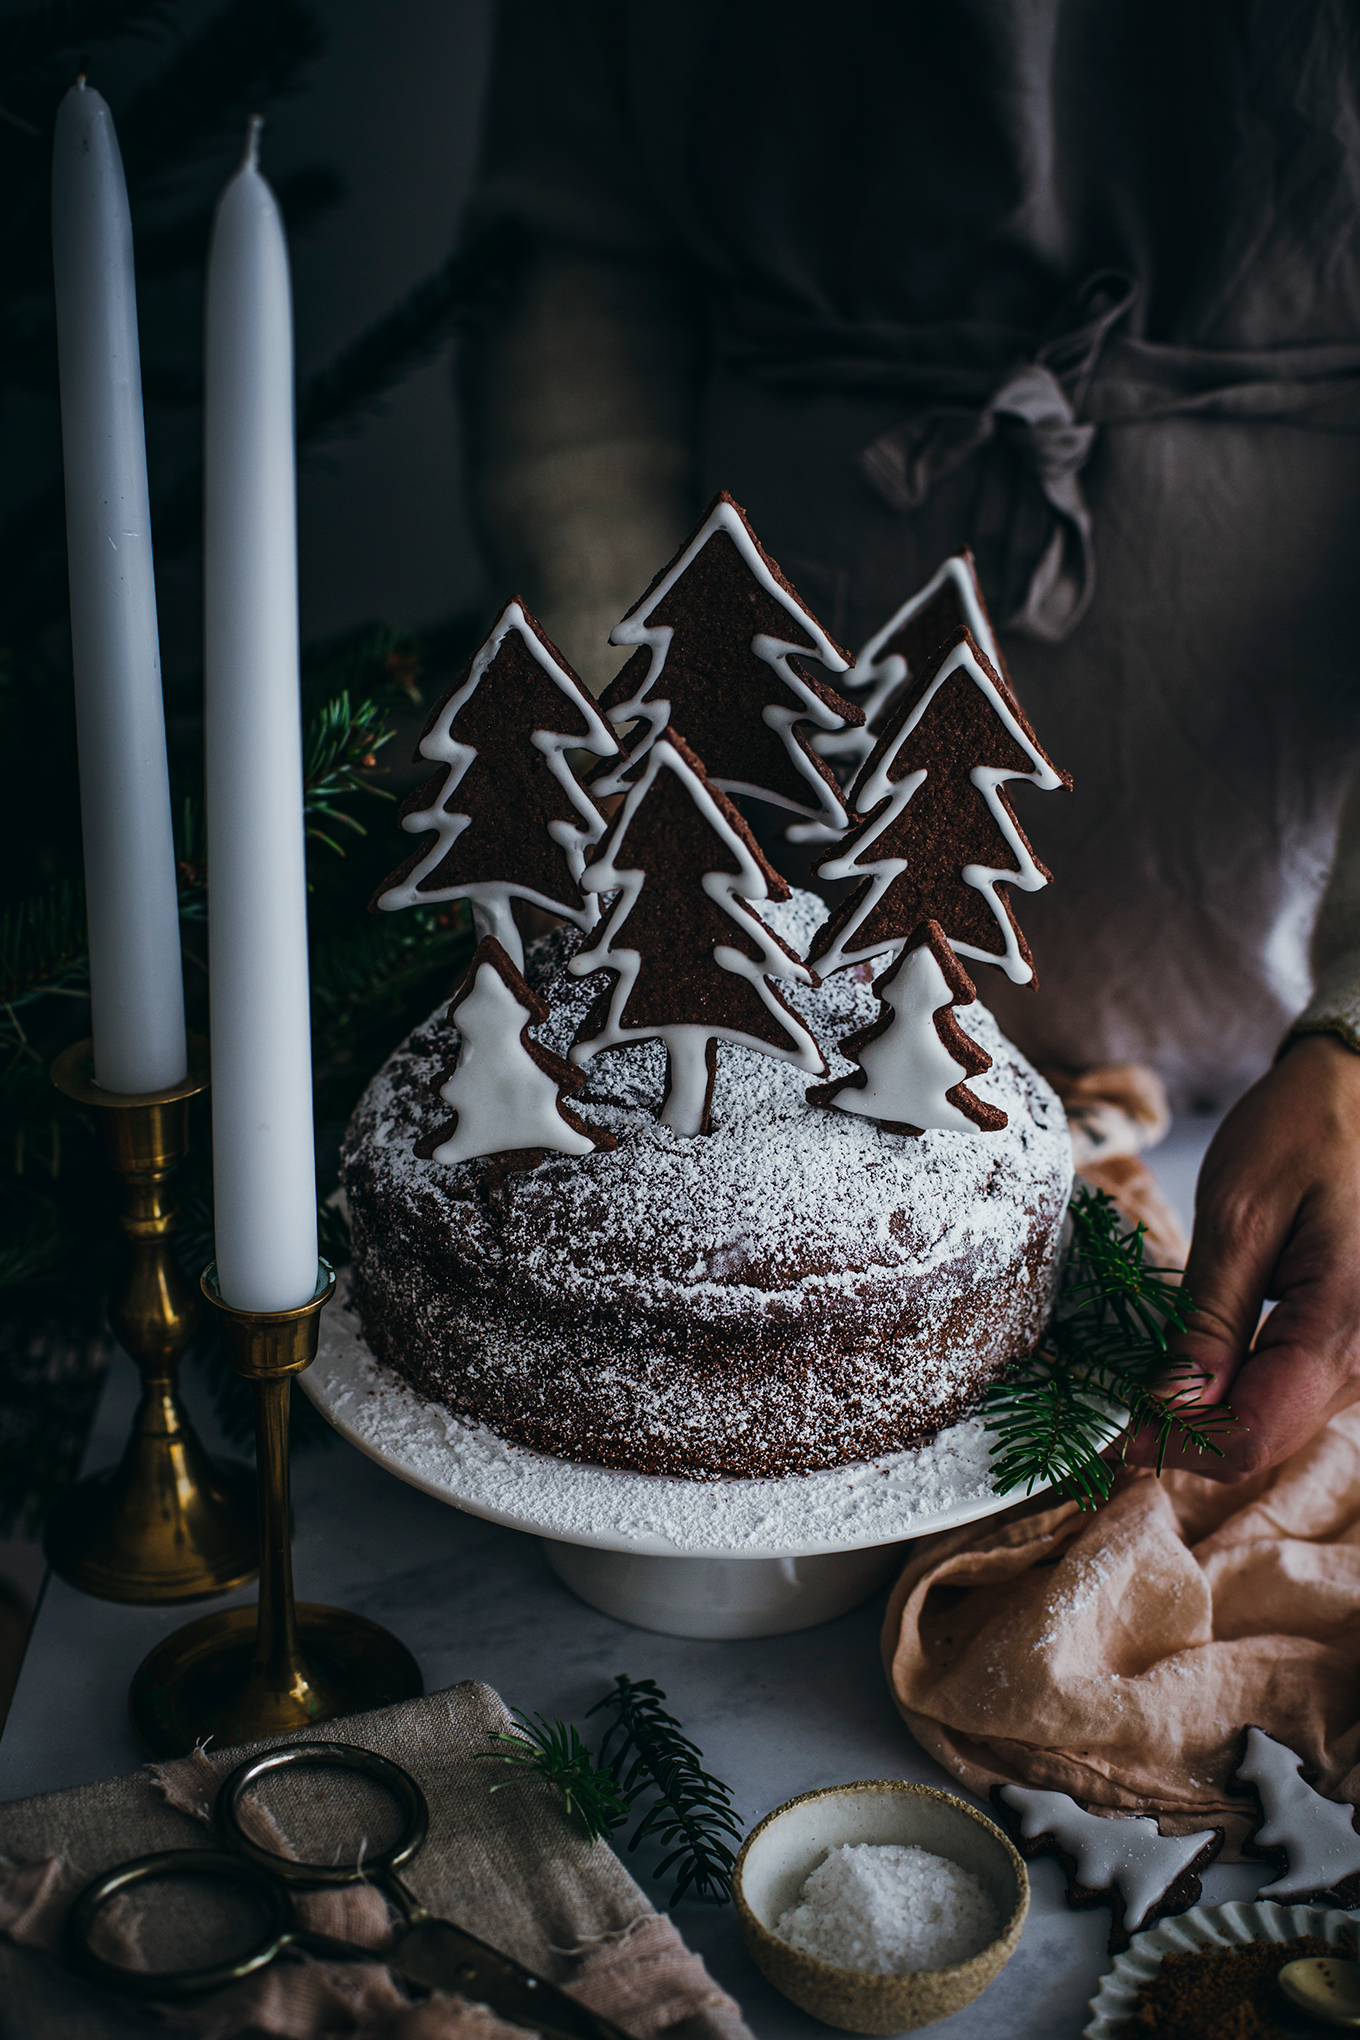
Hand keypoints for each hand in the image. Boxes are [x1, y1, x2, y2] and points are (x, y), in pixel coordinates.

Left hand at [1124, 1032, 1359, 1480]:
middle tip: (1119, 1407)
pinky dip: (1245, 1386)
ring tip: (1156, 1379)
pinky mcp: (1358, 1340)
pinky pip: (1298, 1388)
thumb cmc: (1303, 1129)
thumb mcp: (1238, 1216)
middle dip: (1191, 1433)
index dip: (1175, 1447)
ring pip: (1282, 1419)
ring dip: (1216, 1413)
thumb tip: (1169, 1410)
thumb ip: (1209, 1323)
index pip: (1252, 1437)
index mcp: (1343, 1327)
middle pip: (1268, 1438)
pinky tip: (1206, 1359)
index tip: (1114, 1430)